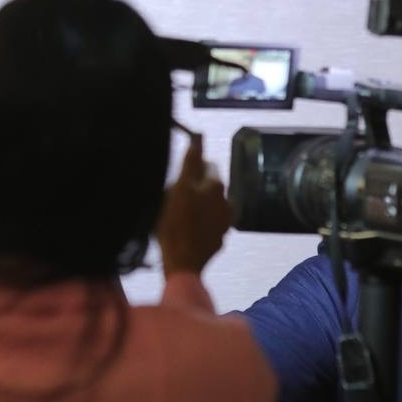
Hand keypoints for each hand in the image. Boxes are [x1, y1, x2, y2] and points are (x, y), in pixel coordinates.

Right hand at [157, 133, 229, 274]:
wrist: (182, 262)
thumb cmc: (175, 223)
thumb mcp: (178, 188)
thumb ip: (190, 162)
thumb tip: (198, 139)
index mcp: (216, 185)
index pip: (206, 164)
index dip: (191, 168)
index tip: (178, 177)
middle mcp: (227, 201)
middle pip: (209, 185)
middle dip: (195, 186)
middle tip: (175, 197)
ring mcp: (225, 222)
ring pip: (210, 205)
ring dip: (199, 205)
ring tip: (180, 215)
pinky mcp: (219, 239)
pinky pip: (209, 224)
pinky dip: (201, 223)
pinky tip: (187, 230)